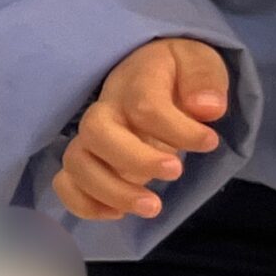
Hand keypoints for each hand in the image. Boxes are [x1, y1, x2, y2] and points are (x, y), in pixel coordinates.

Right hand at [54, 38, 229, 221]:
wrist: (154, 71)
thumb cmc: (177, 71)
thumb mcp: (199, 62)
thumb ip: (203, 80)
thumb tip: (206, 108)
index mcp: (134, 82)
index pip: (144, 105)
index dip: (178, 130)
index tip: (210, 141)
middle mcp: (106, 109)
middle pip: (96, 131)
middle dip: (135, 160)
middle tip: (176, 172)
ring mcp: (93, 137)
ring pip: (77, 161)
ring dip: (111, 190)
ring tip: (152, 206)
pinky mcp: (91, 160)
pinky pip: (66, 182)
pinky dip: (83, 202)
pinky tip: (118, 213)